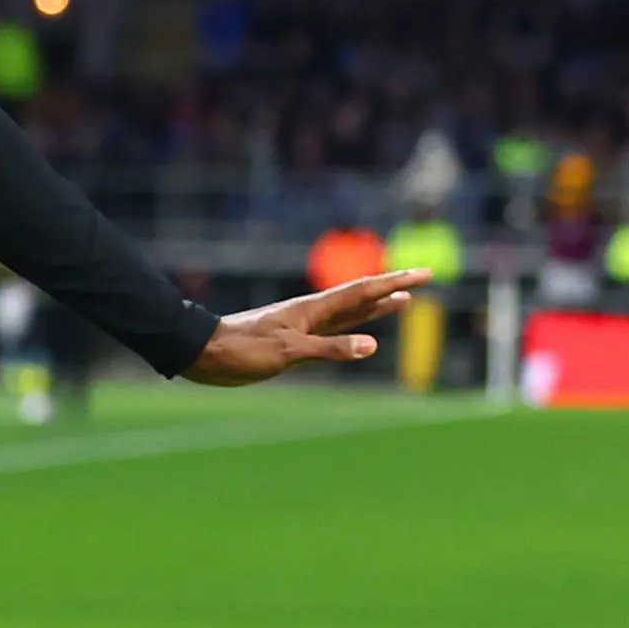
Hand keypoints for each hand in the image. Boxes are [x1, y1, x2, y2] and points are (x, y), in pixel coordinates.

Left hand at [185, 269, 428, 384]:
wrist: (205, 353)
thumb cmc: (243, 350)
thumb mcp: (288, 352)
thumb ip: (330, 348)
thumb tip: (372, 346)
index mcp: (313, 309)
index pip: (363, 292)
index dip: (394, 283)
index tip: (423, 275)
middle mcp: (312, 313)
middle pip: (361, 298)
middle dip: (392, 289)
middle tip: (422, 279)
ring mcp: (303, 327)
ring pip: (349, 315)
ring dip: (376, 308)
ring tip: (402, 302)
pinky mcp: (293, 342)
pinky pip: (333, 333)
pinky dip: (353, 331)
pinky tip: (360, 334)